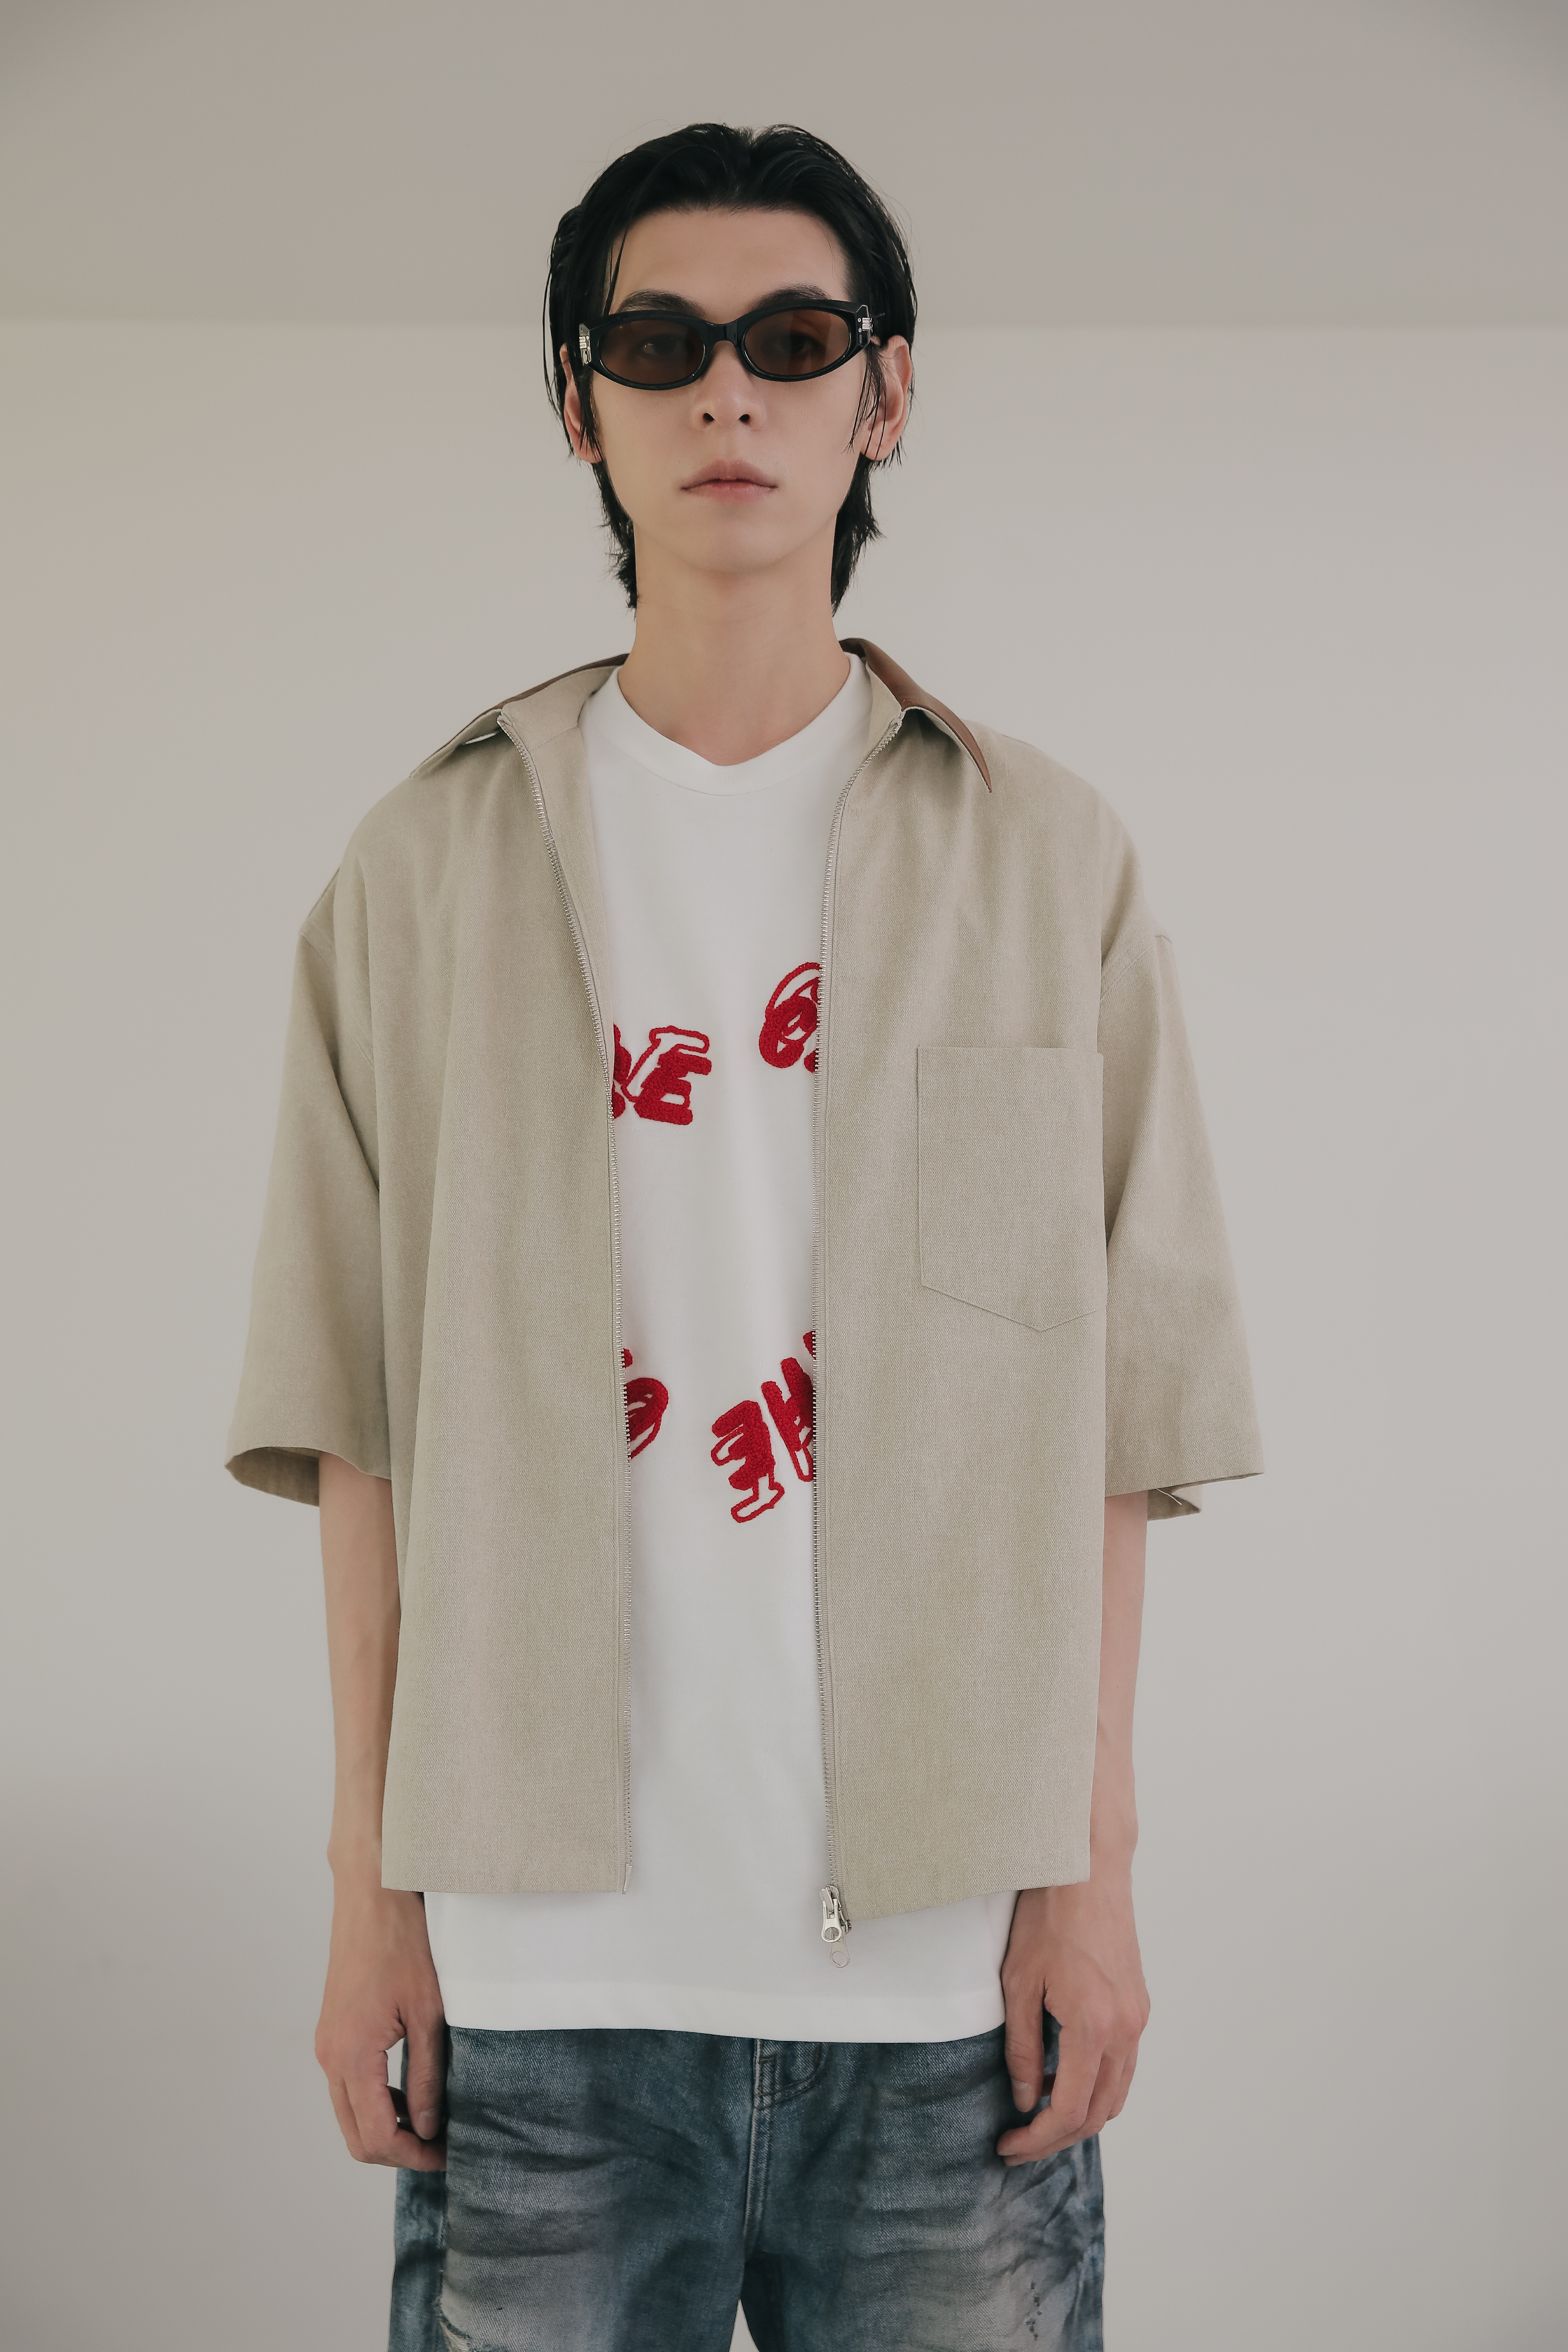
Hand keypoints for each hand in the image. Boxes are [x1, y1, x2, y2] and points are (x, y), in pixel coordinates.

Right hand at [315, 1876, 447, 2169]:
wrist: (371, 1893)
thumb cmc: (402, 1941)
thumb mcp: (428, 2010)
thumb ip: (428, 2074)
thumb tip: (429, 2127)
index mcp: (352, 2055)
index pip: (377, 2136)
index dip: (414, 2157)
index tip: (448, 2155)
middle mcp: (330, 2057)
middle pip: (356, 2137)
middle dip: (398, 2152)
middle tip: (441, 2149)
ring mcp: (326, 2045)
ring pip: (350, 2115)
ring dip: (387, 2128)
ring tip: (432, 2122)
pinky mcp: (332, 2033)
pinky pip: (349, 2087)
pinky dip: (377, 2102)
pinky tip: (411, 2092)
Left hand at [995, 1873, 1149, 2164]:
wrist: (1087, 1870)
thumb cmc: (1048, 1917)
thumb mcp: (1019, 1984)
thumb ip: (1023, 2049)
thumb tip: (1027, 2100)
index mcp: (1094, 2026)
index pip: (1070, 2111)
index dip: (1037, 2139)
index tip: (1008, 2146)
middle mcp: (1126, 2030)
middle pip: (1099, 2113)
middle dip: (1058, 2137)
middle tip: (1019, 2142)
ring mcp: (1138, 2019)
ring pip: (1117, 2095)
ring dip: (1081, 2116)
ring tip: (1038, 2117)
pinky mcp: (1139, 2007)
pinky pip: (1124, 2067)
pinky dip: (1097, 2087)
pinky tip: (1064, 2080)